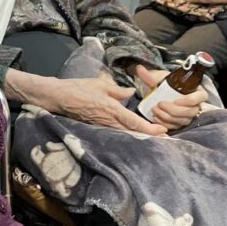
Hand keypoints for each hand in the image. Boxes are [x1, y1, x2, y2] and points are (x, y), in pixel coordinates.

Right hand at [52, 77, 166, 135]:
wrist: (58, 97)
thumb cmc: (78, 88)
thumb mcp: (100, 84)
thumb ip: (118, 90)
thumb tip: (131, 92)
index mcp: (112, 109)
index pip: (135, 123)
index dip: (150, 129)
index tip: (163, 130)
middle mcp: (109, 121)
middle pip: (134, 133)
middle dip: (151, 137)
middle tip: (168, 141)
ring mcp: (103, 126)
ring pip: (126, 134)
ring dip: (141, 137)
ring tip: (155, 139)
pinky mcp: (97, 127)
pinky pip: (116, 133)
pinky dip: (128, 134)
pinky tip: (134, 135)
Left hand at [135, 65, 206, 129]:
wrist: (159, 93)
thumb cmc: (163, 84)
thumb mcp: (158, 78)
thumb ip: (150, 75)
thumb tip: (139, 68)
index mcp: (195, 91)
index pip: (201, 97)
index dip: (191, 100)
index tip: (176, 100)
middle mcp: (195, 105)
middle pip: (190, 111)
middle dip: (174, 110)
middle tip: (160, 104)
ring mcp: (188, 115)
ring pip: (182, 120)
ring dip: (167, 116)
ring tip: (154, 109)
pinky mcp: (180, 123)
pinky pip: (175, 126)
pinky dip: (165, 123)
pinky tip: (155, 117)